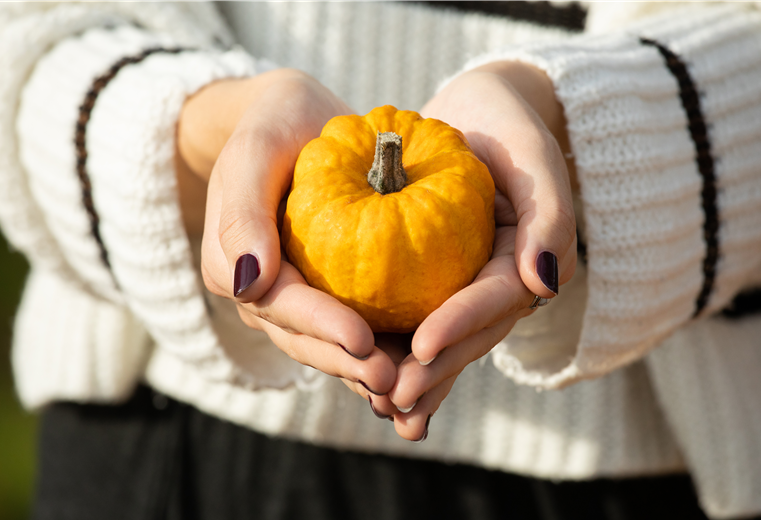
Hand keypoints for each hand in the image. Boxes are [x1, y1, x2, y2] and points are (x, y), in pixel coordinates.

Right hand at [177, 69, 396, 396]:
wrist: (297, 120)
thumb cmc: (273, 125)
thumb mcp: (254, 150)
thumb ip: (242, 213)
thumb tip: (248, 284)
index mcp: (237, 266)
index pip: (280, 304)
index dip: (320, 326)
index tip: (362, 340)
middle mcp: (264, 292)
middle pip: (305, 339)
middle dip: (346, 363)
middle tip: (393, 382)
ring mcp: (297, 298)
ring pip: (328, 345)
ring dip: (364, 370)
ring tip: (409, 388)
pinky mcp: (329, 292)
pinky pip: (353, 327)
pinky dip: (382, 350)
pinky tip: (417, 368)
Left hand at [373, 62, 577, 440]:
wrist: (480, 112)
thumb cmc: (508, 126)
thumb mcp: (532, 157)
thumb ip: (549, 215)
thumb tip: (545, 282)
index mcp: (526, 262)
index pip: (495, 300)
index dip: (461, 324)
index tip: (423, 347)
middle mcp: (498, 284)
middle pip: (468, 336)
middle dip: (434, 372)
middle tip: (394, 399)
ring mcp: (466, 287)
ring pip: (442, 341)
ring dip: (415, 379)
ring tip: (380, 409)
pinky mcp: (437, 283)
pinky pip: (417, 321)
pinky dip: (395, 352)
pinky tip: (364, 382)